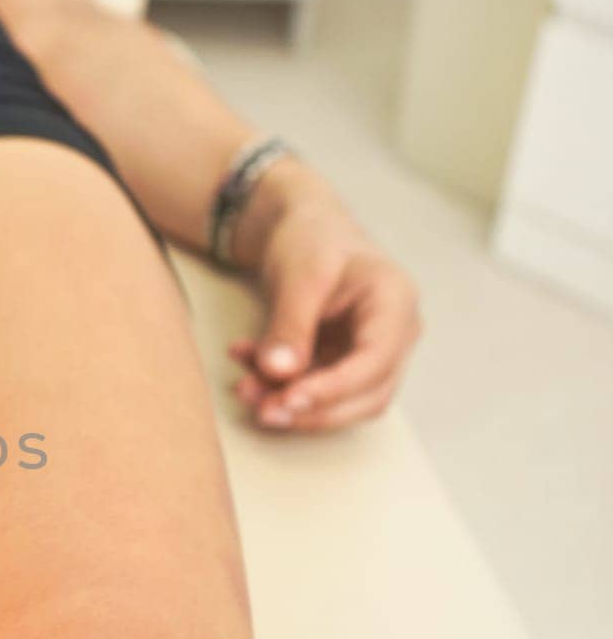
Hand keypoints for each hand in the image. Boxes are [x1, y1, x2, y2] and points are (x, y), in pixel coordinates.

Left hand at [227, 164, 420, 432]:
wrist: (301, 226)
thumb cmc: (311, 237)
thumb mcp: (298, 274)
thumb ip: (290, 324)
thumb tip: (279, 374)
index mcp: (395, 303)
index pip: (375, 362)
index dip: (334, 389)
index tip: (289, 400)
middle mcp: (394, 334)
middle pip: (367, 394)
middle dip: (313, 410)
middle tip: (263, 411)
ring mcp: (370, 351)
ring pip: (341, 401)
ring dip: (291, 403)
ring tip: (243, 389)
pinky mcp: (343, 361)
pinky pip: (315, 386)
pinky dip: (279, 384)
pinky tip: (245, 363)